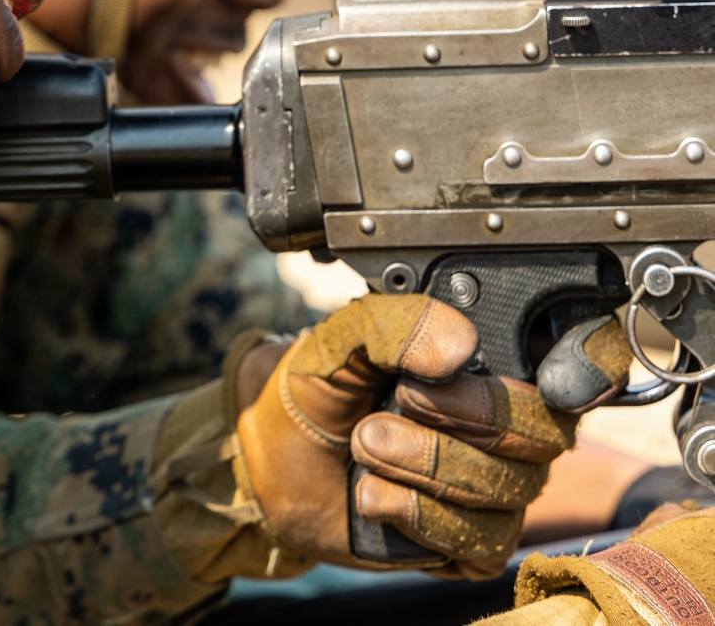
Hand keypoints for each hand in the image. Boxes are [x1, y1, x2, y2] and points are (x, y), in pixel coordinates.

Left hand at [235, 293, 582, 578]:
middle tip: (397, 402)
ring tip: (365, 443)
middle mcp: (509, 424)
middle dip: (469, 418)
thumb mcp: (344, 336)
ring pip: (509, 491)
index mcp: (491, 359)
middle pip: (546, 432)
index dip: (594, 365)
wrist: (274, 457)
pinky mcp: (470, 544)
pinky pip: (480, 543)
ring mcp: (495, 488)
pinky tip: (375, 497)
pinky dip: (418, 518)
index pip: (581, 361)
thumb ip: (398, 323)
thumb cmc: (320, 386)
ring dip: (425, 466)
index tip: (548, 376)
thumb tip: (459, 350)